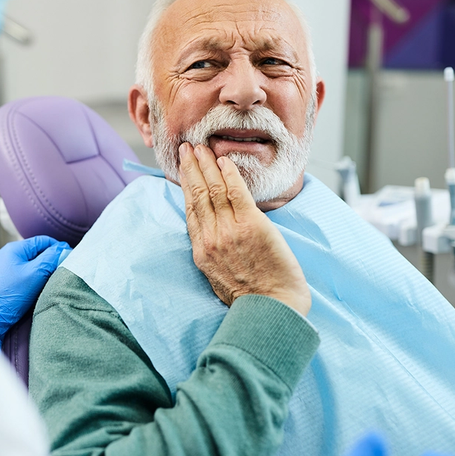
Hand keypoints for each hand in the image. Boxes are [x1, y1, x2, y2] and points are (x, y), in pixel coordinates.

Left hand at [0, 236, 70, 347]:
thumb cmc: (12, 295)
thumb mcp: (37, 274)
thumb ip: (51, 258)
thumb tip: (62, 249)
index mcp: (13, 249)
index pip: (42, 241)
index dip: (57, 248)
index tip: (66, 257)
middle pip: (30, 252)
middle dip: (43, 260)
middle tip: (54, 272)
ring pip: (18, 264)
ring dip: (29, 270)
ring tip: (37, 283)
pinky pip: (6, 274)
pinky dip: (16, 278)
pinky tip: (19, 289)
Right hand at [179, 142, 310, 315]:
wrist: (271, 308)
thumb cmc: (251, 298)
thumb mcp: (218, 278)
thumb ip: (213, 254)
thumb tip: (213, 237)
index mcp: (202, 252)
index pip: (191, 211)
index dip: (186, 187)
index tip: (183, 170)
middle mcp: (211, 239)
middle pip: (197, 195)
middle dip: (191, 169)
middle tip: (186, 148)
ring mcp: (229, 231)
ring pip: (214, 190)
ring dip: (206, 165)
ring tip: (201, 147)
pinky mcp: (251, 226)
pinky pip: (236, 192)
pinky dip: (229, 174)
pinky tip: (224, 160)